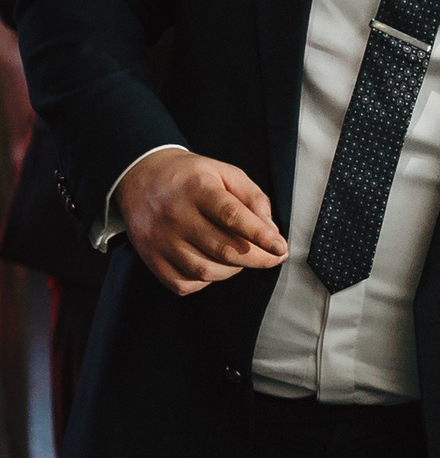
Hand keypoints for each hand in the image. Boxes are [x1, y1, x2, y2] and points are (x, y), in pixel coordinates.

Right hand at [119, 149, 286, 297]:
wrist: (141, 176)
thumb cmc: (191, 177)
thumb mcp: (225, 173)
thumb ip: (253, 197)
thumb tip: (271, 231)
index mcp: (197, 188)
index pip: (233, 216)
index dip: (261, 236)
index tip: (281, 248)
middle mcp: (175, 214)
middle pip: (223, 249)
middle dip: (257, 258)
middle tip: (272, 257)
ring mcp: (160, 238)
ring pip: (205, 270)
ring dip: (233, 271)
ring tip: (242, 258)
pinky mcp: (150, 257)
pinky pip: (183, 283)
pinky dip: (205, 282)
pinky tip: (214, 266)